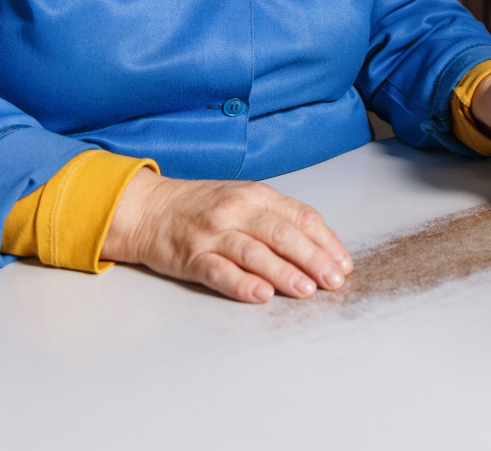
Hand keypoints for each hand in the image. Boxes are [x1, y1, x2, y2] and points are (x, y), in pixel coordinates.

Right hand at [102, 170, 352, 303]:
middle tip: (334, 281)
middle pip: (283, 234)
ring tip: (307, 289)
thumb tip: (319, 246)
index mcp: (256, 195)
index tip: (343, 263)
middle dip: (314, 259)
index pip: (301, 216)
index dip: (326, 241)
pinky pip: (219, 271)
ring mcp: (213, 233)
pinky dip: (242, 284)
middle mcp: (236, 210)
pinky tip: (261, 295)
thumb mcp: (243, 198)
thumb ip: (277, 218)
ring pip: (255, 253)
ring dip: (284, 273)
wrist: (147, 208)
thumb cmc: (201, 206)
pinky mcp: (191, 257)